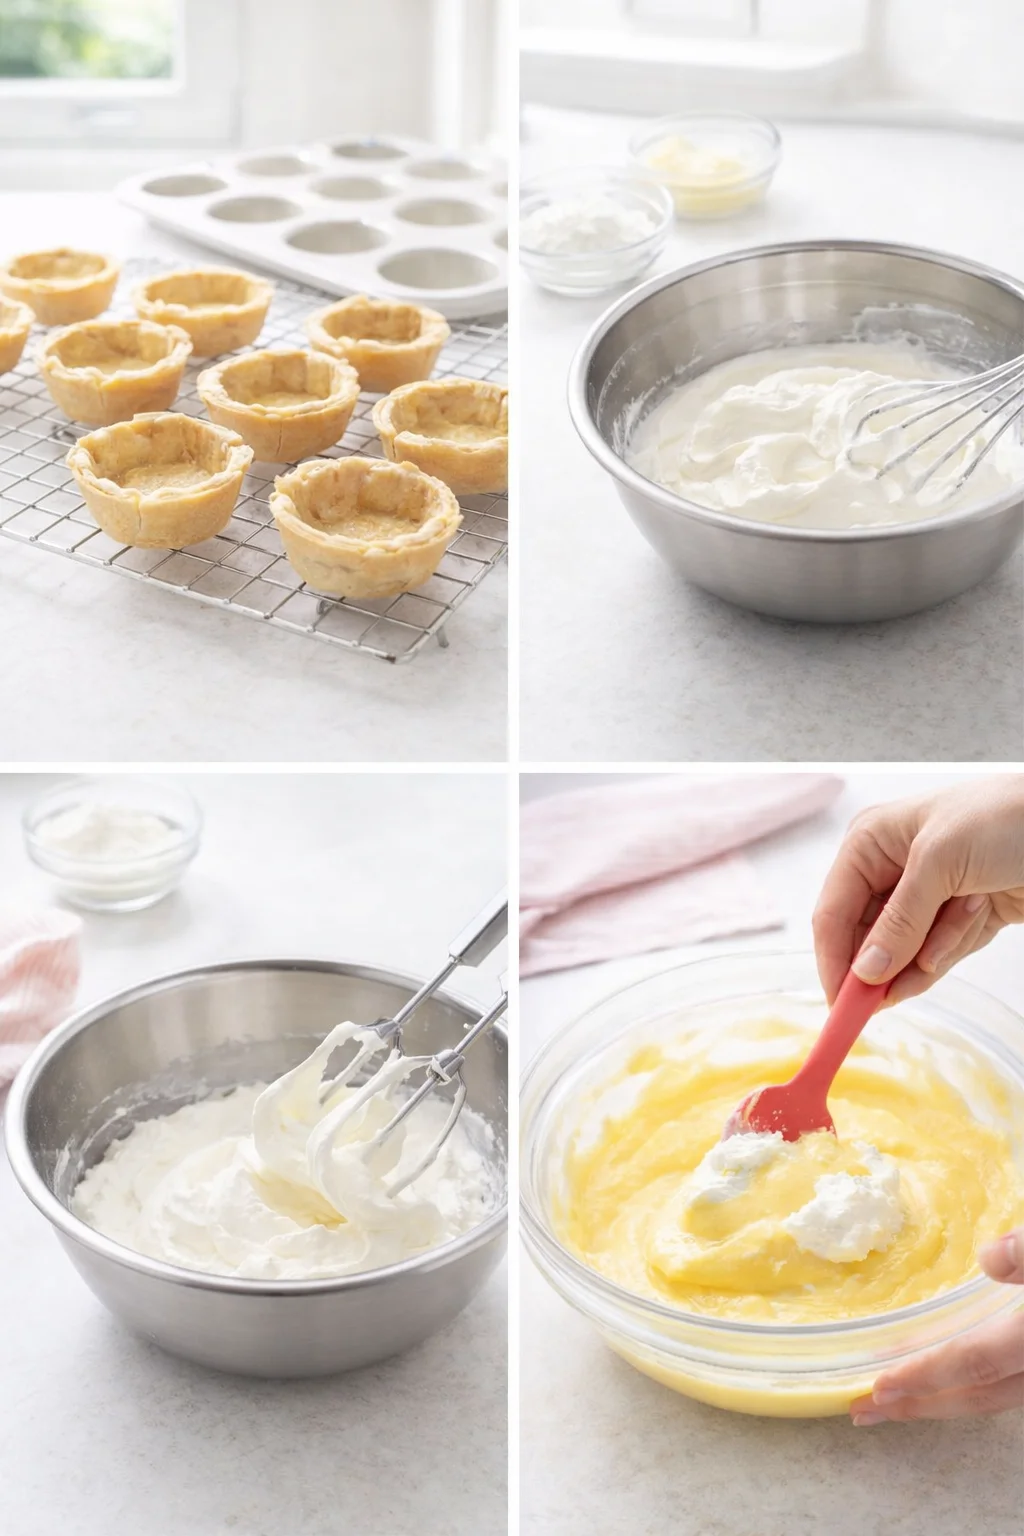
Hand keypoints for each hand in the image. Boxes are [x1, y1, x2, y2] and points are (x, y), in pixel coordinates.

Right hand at [813, 776, 1023, 1005]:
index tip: (841, 1008)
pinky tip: (980, 914)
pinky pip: (938, 954)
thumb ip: (900, 920)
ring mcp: (925, 896)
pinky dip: (957, 945)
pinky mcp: (957, 916)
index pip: (833, 913)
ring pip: (905, 953)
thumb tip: (865, 971)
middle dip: (890, 961)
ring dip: (940, 944)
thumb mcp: (941, 862)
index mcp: (870, 843)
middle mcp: (890, 870)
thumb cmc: (1005, 817)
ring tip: (971, 911)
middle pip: (867, 940)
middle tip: (890, 998)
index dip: (834, 961)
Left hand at [850, 1231, 1023, 1422]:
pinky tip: (938, 1365)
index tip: (879, 1387)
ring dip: (939, 1398)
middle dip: (917, 1405)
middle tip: (863, 1411)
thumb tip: (989, 1257)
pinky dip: (963, 1381)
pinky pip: (999, 1380)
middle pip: (975, 1395)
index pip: (974, 1361)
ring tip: (890, 1398)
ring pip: (989, 1395)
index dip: (926, 1375)